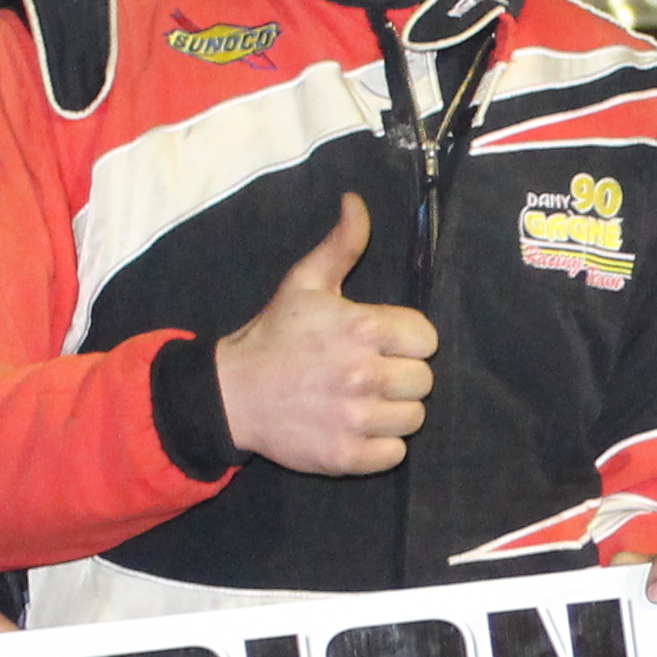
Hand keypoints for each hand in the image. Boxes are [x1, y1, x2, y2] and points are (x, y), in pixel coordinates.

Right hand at [213, 195, 435, 474]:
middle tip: (368, 373)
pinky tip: (355, 427)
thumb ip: (342, 244)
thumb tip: (357, 201)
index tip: (381, 343)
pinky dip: (380, 446)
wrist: (230, 394)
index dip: (406, 340)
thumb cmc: (273, 337)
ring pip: (413, 419)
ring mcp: (355, 418)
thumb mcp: (305, 283)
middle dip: (401, 375)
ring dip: (393, 411)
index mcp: (361, 328)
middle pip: (423, 381)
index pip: (425, 339)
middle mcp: (363, 374)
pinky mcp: (346, 455)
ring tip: (361, 400)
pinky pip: (394, 455)